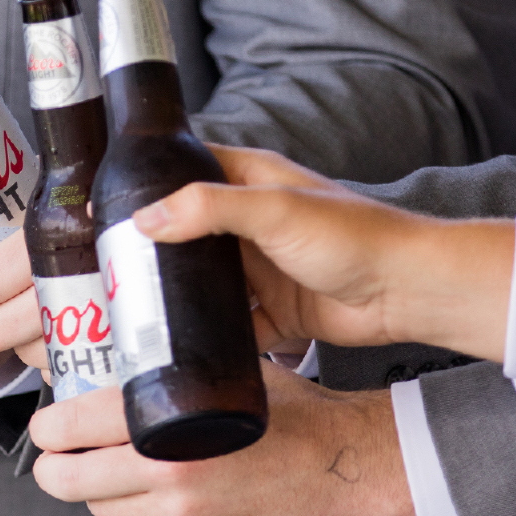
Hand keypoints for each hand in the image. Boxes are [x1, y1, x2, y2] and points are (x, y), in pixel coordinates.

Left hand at [31, 361, 415, 515]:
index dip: (47, 427)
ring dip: (96, 490)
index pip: (68, 428)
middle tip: (59, 452)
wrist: (348, 465)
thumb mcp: (222, 371)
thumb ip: (164, 373)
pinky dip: (134, 512)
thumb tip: (110, 360)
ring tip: (113, 465)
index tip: (47, 424)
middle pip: (67, 480)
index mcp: (166, 423)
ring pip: (100, 508)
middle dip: (56, 465)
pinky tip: (155, 490)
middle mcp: (167, 475)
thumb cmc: (292, 413)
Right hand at [132, 145, 512, 361]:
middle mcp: (251, 220)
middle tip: (111, 266)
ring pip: (204, 281)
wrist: (408, 291)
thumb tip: (146, 217)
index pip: (185, 168)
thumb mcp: (273, 209)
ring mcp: (262, 267)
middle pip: (186, 231)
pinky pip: (232, 325)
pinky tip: (184, 346)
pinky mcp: (275, 310)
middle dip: (152, 248)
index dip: (147, 182)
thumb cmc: (357, 237)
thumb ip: (207, 207)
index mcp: (250, 179)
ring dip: (178, 295)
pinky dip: (210, 336)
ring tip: (135, 309)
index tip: (107, 205)